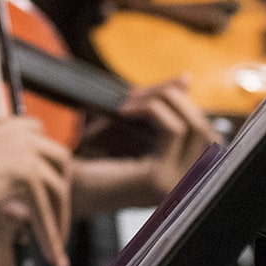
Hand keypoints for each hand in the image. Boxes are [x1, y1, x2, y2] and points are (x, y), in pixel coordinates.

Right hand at [0, 117, 72, 265]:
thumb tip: (20, 218)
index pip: (35, 137)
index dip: (44, 168)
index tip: (45, 197)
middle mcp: (10, 130)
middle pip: (57, 157)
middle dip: (60, 191)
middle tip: (56, 224)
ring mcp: (19, 146)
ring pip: (57, 185)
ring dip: (58, 218)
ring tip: (54, 248)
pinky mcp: (23, 169)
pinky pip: (46, 206)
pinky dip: (50, 233)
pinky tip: (51, 256)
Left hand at [72, 79, 221, 212]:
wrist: (58, 187)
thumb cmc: (90, 160)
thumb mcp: (133, 129)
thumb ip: (161, 107)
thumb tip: (187, 78)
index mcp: (182, 178)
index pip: (206, 134)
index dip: (186, 105)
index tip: (153, 93)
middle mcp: (186, 187)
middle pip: (206, 128)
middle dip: (175, 100)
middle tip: (137, 94)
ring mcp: (175, 186)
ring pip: (195, 126)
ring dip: (163, 101)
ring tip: (129, 102)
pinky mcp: (159, 180)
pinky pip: (174, 130)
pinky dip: (152, 110)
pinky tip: (125, 111)